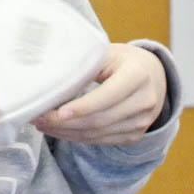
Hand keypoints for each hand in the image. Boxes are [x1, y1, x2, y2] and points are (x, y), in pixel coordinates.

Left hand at [31, 44, 166, 146]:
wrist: (154, 76)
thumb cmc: (124, 61)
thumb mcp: (109, 53)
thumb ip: (86, 64)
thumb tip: (52, 79)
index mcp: (138, 76)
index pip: (108, 96)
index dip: (83, 107)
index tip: (59, 112)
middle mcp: (144, 102)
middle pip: (101, 119)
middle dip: (66, 123)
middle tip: (39, 118)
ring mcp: (142, 122)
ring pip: (99, 134)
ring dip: (67, 133)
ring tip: (43, 124)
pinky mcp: (135, 135)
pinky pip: (102, 141)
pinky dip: (78, 138)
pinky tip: (60, 131)